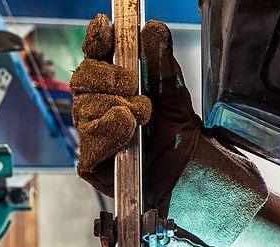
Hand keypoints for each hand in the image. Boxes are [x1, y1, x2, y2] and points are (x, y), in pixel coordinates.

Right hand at [71, 16, 266, 246]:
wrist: (198, 184)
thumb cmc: (182, 142)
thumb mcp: (178, 99)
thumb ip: (163, 65)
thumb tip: (153, 30)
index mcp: (115, 91)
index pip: (94, 60)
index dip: (96, 44)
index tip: (106, 31)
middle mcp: (99, 113)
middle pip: (81, 84)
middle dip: (106, 79)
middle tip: (135, 86)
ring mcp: (95, 142)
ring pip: (83, 114)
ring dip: (111, 106)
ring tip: (141, 113)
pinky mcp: (96, 170)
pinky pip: (88, 148)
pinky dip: (106, 133)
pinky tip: (125, 126)